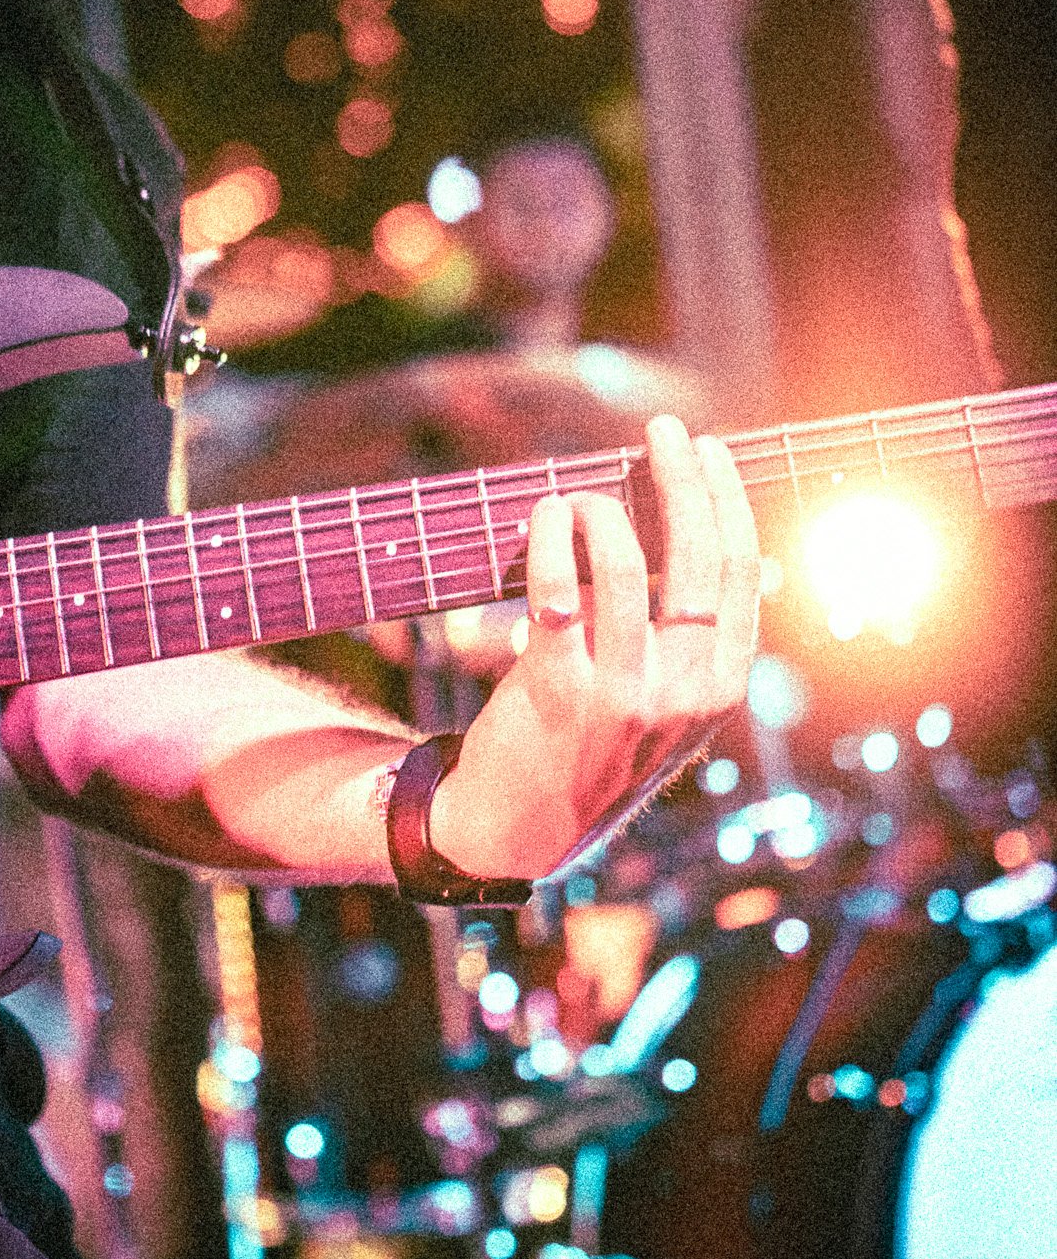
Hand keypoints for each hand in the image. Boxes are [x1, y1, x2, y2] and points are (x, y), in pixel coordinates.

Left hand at [429, 415, 759, 879]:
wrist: (518, 828)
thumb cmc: (591, 748)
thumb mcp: (663, 707)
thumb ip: (681, 639)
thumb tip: (680, 530)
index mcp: (717, 689)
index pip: (740, 576)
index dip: (728, 503)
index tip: (710, 452)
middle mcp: (680, 693)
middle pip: (695, 562)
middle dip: (683, 481)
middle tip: (665, 430)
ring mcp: (620, 694)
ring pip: (622, 569)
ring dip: (600, 511)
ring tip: (579, 494)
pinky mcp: (555, 689)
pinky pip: (557, 590)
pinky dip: (550, 538)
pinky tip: (546, 515)